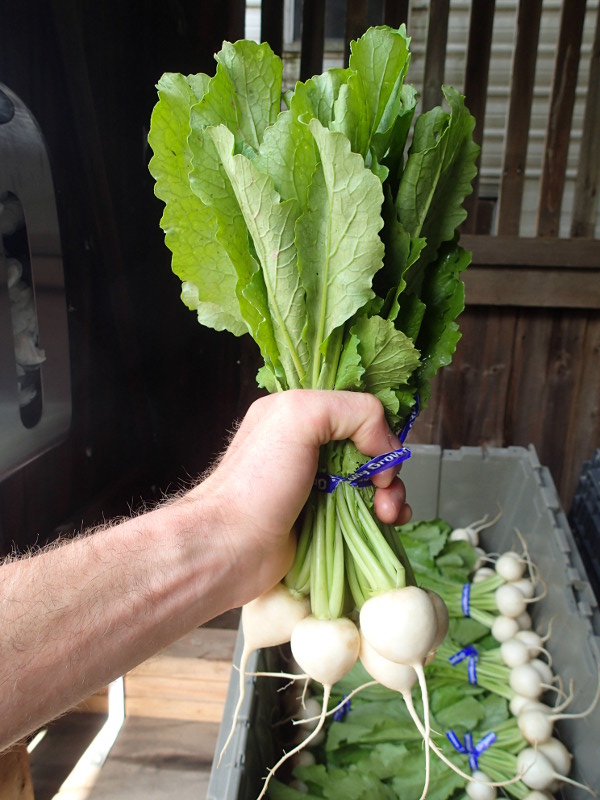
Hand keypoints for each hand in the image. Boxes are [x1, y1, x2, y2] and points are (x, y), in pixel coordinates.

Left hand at [193, 390, 411, 604]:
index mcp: (296, 414)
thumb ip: (351, 410)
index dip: (377, 428)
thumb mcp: (298, 417)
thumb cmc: (256, 483)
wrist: (230, 548)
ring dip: (392, 493)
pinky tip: (388, 523)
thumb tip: (383, 444)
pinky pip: (366, 511)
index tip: (381, 453)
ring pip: (372, 480)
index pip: (355, 409)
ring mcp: (317, 485)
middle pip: (369, 447)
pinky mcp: (324, 520)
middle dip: (388, 466)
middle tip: (383, 486)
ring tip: (388, 512)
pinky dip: (385, 514)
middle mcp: (307, 447)